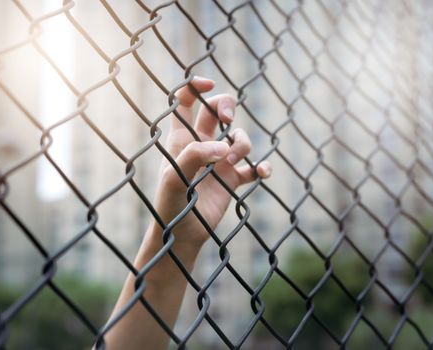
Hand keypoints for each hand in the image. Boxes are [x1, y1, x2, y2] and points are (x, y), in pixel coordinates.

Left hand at [151, 77, 271, 247]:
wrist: (181, 235)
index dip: (195, 86)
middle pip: (218, 110)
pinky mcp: (233, 179)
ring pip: (239, 137)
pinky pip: (254, 167)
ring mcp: (219, 161)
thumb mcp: (174, 178)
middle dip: (227, 106)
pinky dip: (262, 167)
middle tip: (227, 120)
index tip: (209, 84)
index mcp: (181, 139)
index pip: (185, 102)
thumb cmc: (170, 205)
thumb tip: (222, 147)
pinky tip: (262, 173)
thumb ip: (194, 157)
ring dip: (242, 143)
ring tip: (231, 162)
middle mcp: (202, 145)